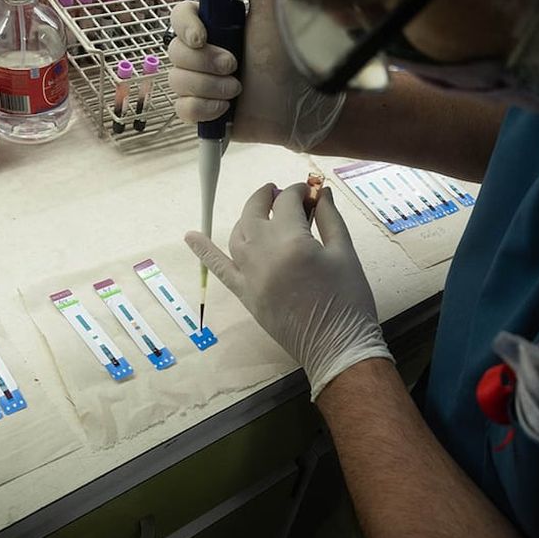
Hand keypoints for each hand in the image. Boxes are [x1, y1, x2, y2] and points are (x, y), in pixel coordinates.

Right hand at [168, 0, 345, 150]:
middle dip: (205, 62)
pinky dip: (203, 110)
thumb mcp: (273, 12)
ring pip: (176, 81)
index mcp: (215, 26)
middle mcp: (202, 52)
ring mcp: (199, 82)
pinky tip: (225, 109)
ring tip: (237, 89)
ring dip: (210, 87)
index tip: (203, 37)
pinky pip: (182, 109)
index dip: (186, 26)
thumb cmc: (285, 60)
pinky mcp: (200, 110)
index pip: (178, 16)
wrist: (292, 107)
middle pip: (174, 50)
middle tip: (235, 66)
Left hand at [185, 183, 392, 399]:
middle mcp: (263, 253)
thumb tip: (320, 192)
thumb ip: (330, 218)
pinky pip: (219, 269)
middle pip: (256, 212)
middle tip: (282, 192)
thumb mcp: (345, 253)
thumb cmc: (348, 299)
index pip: (287, 201)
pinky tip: (190, 236)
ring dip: (249, 217)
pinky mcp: (244, 294)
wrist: (336, 345)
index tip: (309, 192)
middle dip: (268, 196)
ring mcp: (249, 275)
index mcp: (292, 241)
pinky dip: (204, 252)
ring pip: (238, 234)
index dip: (298, 191)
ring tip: (262, 211)